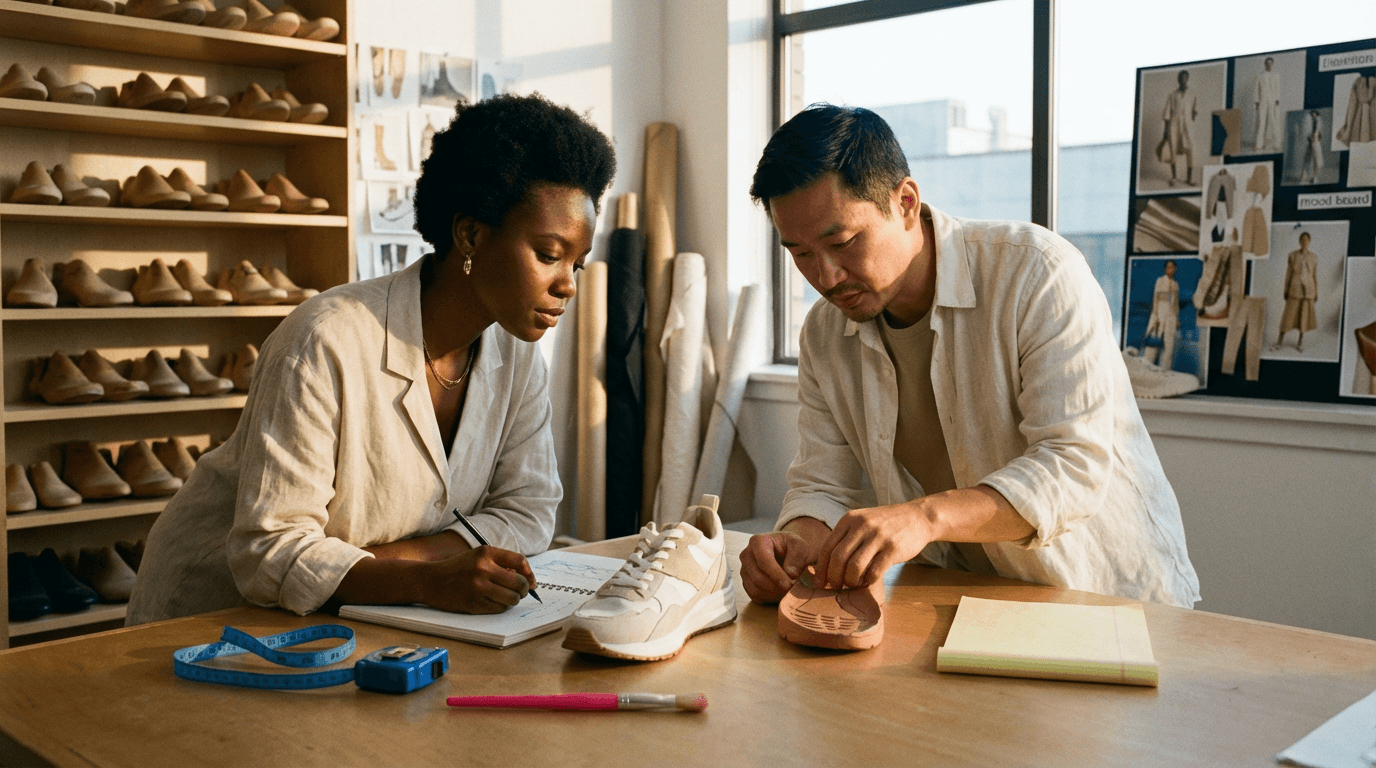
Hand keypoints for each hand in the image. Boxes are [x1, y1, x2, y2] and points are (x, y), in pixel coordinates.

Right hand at [420, 545, 533, 613]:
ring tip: (508, 597)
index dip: (529, 573)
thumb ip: (501, 563)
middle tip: (521, 592)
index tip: (531, 581)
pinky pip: (499, 608)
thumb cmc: (459, 568)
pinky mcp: (474, 603)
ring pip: (511, 598)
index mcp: (486, 553)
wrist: (432, 581)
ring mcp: (478, 587)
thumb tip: (527, 579)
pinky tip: (495, 602)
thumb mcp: (478, 557)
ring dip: (514, 600)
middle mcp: (483, 568)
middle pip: (519, 582)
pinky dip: (501, 607)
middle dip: (524, 590)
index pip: (519, 561)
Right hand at [740, 530, 821, 603]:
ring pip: (756, 589)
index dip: (776, 575)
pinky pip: (755, 596)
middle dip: (776, 587)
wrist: (786, 552)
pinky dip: (770, 597)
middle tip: (793, 590)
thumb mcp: (800, 547)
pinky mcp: (746, 583)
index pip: (763, 561)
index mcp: (758, 541)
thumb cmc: (792, 548)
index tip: (789, 584)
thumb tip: (790, 574)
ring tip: (789, 590)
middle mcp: (747, 555)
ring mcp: (744, 570)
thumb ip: (797, 558)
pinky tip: (781, 592)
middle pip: (757, 577)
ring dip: (774, 594)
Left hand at [814, 503, 935, 589]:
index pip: (828, 547)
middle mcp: (862, 526)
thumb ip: (846, 537)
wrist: (918, 517)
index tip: (820, 582)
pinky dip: (868, 581)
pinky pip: (874, 571)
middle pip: (838, 558)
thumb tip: (827, 564)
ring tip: (852, 584)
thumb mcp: (863, 521)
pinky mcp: (893, 549)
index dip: (821, 568)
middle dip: (834, 577)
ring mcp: (878, 537)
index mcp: (850, 519)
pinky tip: (868, 582)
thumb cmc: (886, 524)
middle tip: (835, 587)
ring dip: (850, 581)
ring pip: (854, 567)